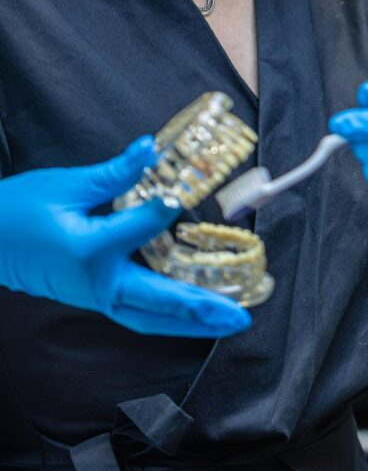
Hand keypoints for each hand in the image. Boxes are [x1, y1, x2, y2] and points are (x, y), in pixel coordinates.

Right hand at [0, 137, 251, 337]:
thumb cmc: (20, 212)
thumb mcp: (67, 185)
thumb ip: (116, 172)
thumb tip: (151, 148)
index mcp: (90, 250)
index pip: (144, 228)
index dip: (165, 209)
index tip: (182, 197)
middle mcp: (99, 283)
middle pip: (161, 302)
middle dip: (204, 309)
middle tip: (242, 314)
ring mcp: (97, 297)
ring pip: (152, 318)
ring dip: (192, 322)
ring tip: (229, 321)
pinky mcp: (95, 299)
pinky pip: (139, 314)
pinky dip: (169, 317)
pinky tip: (193, 315)